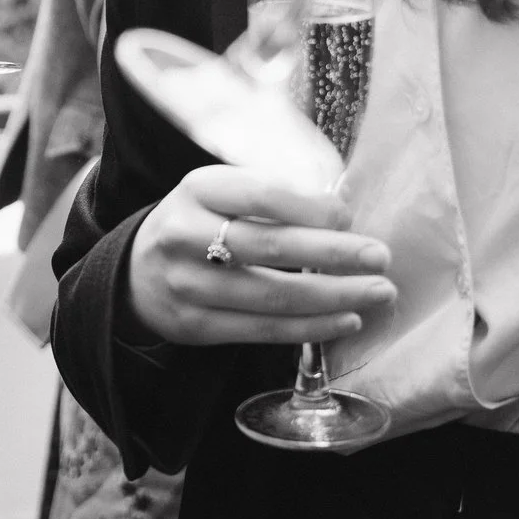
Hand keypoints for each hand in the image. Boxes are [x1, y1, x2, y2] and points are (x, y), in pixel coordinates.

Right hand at [126, 166, 394, 347]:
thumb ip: (271, 195)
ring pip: (272, 295)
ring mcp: (188, 285)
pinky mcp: (196, 326)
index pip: (261, 194)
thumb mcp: (220, 191)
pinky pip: (262, 330)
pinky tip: (347, 320)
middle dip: (334, 254)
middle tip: (381, 257)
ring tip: (379, 292)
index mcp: (198, 188)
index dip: (310, 206)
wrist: (137, 271)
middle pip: (271, 246)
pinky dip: (311, 328)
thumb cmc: (201, 222)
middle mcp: (186, 234)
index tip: (349, 216)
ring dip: (334, 296)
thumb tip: (342, 213)